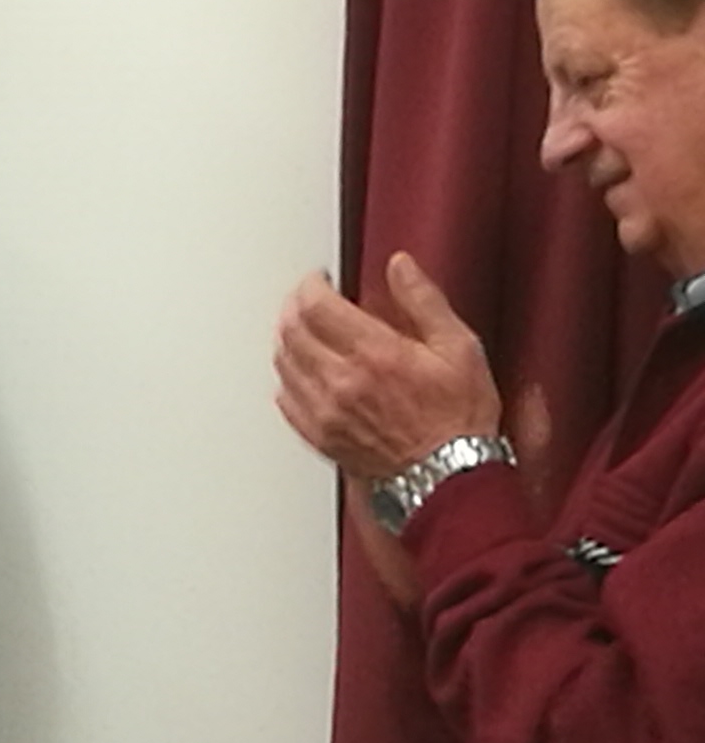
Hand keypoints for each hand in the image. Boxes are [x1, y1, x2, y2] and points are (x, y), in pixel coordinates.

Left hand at [272, 255, 501, 482]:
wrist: (451, 476)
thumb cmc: (459, 417)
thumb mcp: (459, 347)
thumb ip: (424, 300)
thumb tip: (400, 266)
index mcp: (375, 354)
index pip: (315, 305)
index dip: (310, 284)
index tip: (319, 280)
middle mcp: (342, 381)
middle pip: (291, 329)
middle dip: (295, 306)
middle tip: (308, 300)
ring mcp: (326, 411)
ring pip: (283, 361)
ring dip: (288, 338)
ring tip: (305, 330)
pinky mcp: (319, 435)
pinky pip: (285, 398)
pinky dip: (288, 376)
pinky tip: (303, 371)